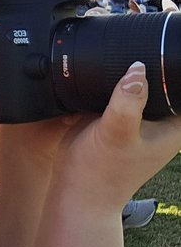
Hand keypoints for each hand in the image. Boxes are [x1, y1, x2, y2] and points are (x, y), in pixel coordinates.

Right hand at [49, 62, 180, 210]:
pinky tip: (95, 81)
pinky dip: (105, 86)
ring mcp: (136, 120)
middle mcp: (158, 122)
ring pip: (136, 85)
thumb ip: (128, 101)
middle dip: (147, 70)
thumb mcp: (117, 132)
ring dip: (124, 77)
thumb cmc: (101, 172)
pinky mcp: (113, 118)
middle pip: (160, 83)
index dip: (172, 71)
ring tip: (112, 68)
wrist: (75, 192)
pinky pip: (114, 93)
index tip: (161, 55)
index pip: (179, 88)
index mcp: (172, 127)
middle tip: (128, 58)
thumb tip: (137, 69)